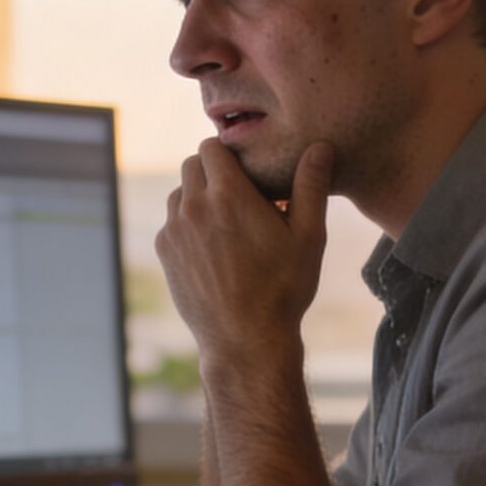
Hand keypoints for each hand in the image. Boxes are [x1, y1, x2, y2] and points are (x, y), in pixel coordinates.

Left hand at [154, 139, 332, 364]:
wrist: (245, 339)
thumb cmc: (283, 288)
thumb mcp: (308, 236)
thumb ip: (310, 186)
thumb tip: (319, 147)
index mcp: (228, 195)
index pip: (212, 146)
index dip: (229, 153)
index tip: (247, 170)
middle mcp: (194, 207)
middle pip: (192, 164)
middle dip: (214, 171)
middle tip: (240, 194)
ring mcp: (174, 230)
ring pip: (180, 193)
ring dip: (199, 197)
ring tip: (227, 221)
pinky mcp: (166, 252)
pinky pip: (172, 222)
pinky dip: (188, 224)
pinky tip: (213, 246)